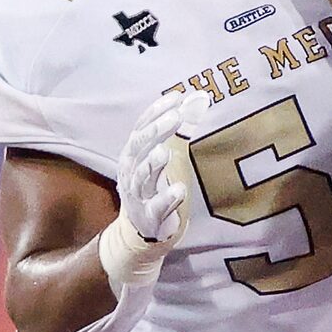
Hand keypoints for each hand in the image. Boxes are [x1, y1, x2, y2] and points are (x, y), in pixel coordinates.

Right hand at [102, 91, 196, 292]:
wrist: (143, 233)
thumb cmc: (156, 188)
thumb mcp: (167, 157)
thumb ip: (182, 130)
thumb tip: (200, 98)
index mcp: (134, 154)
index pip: (141, 127)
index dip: (156, 112)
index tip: (176, 98)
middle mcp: (131, 172)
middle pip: (139, 147)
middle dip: (155, 131)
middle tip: (175, 118)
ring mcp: (138, 196)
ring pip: (141, 177)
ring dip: (153, 164)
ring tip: (167, 152)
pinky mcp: (149, 218)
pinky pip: (156, 207)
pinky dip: (166, 198)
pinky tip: (180, 189)